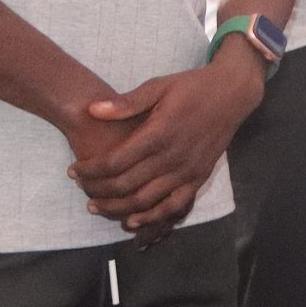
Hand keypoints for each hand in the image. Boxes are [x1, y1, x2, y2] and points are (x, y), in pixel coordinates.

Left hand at [73, 51, 263, 235]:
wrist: (232, 93)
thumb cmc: (192, 87)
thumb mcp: (158, 86)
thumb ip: (126, 102)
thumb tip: (92, 109)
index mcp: (159, 132)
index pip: (115, 161)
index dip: (89, 170)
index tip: (73, 171)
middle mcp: (172, 156)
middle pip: (125, 185)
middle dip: (97, 191)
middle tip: (81, 188)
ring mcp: (187, 171)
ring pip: (145, 201)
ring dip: (117, 208)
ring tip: (96, 206)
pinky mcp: (199, 178)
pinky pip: (173, 206)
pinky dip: (151, 217)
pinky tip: (132, 220)